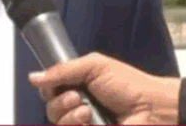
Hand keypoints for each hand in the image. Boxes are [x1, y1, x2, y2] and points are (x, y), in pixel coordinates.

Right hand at [28, 52, 180, 124]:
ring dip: (68, 116)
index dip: (48, 87)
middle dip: (59, 102)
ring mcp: (84, 122)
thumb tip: (34, 77)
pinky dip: (76, 125)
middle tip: (76, 97)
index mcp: (77, 84)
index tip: (54, 84)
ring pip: (57, 122)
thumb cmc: (129, 85)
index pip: (49, 89)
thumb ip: (62, 70)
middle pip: (50, 108)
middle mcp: (78, 105)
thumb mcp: (93, 66)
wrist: (152, 108)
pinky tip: (90, 120)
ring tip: (87, 110)